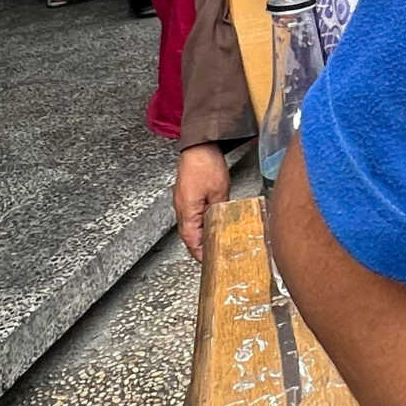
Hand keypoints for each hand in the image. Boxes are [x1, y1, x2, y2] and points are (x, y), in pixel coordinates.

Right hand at [173, 145, 232, 262]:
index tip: (206, 261)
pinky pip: (191, 214)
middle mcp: (181, 207)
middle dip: (199, 246)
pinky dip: (200, 222)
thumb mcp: (219, 191)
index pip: (191, 240)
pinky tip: (210, 221)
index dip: (199, 253)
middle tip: (211, 254)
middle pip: (189, 234)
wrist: (198, 144)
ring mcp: (182, 200)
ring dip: (200, 234)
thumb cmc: (205, 163)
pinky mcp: (186, 193)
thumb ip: (221, 210)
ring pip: (190, 224)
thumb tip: (224, 222)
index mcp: (187, 210)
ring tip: (212, 241)